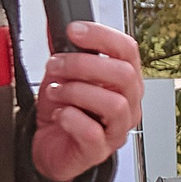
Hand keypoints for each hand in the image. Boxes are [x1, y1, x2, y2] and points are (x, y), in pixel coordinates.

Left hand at [30, 20, 144, 181]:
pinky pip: (92, 132)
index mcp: (123, 81)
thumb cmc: (65, 112)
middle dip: (83, 64)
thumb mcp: (62, 77)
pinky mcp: (100, 150)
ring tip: (55, 92)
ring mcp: (117, 129)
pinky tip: (60, 114)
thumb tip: (57, 32)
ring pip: (114, 103)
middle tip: (57, 65)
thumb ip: (64, 55)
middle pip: (124, 74)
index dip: (101, 36)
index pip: (127, 50)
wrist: (52, 148)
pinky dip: (71, 118)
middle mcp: (128, 104)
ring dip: (76, 92)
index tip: (74, 31)